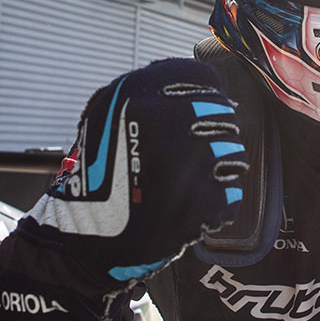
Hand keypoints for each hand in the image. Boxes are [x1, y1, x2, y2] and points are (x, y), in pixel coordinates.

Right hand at [0, 59, 245, 320]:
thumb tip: (198, 87)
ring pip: (232, 151)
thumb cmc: (96, 178)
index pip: (202, 78)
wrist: (87, 242)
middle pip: (223, 113)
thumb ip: (146, 93)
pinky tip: (190, 206)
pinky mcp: (204, 198)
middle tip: (193, 155)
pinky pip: (232, 189)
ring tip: (189, 184)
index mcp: (138, 95)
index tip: (206, 108)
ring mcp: (188, 160)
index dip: (209, 93)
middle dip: (213, 133)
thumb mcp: (104, 118)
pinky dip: (217, 201)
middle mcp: (166, 121)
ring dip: (218, 167)